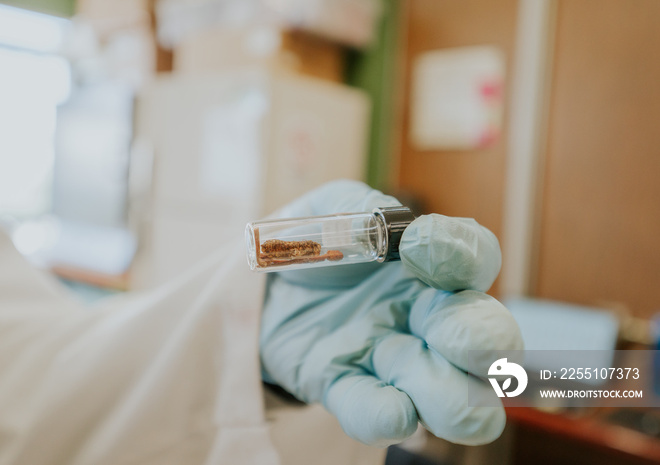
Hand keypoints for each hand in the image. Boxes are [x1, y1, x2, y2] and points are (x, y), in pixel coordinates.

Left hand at [259, 180, 522, 446]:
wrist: (266, 287)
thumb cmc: (313, 242)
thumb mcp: (329, 209)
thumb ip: (353, 208)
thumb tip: (376, 230)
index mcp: (428, 264)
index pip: (475, 257)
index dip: (464, 255)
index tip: (423, 247)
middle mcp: (424, 316)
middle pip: (483, 336)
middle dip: (487, 344)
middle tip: (480, 350)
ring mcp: (390, 358)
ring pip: (448, 392)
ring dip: (452, 398)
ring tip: (444, 398)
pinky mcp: (346, 386)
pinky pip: (374, 412)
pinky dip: (386, 416)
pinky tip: (392, 414)